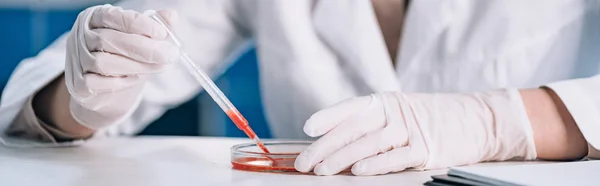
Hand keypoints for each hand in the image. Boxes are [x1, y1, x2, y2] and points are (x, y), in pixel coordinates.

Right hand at [64, 5, 178, 128]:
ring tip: (159, 67)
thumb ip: (155, 26)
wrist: (105, 91)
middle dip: (144, 48)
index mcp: (95, 18)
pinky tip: (136, 79)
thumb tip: (172, 16)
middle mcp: (81, 36)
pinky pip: (99, 83)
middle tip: (168, 54)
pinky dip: (121, 82)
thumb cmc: (124, 56)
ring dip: (136, 66)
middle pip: (109, 40)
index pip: (114, 17)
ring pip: (104, 62)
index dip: (139, 24)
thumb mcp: (140, 38)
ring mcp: (77, 61)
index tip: (162, 33)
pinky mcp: (78, 85)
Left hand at [294, 89, 537, 175]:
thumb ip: (374, 124)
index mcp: (386, 102)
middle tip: (306, 163)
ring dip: (343, 158)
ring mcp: (411, 130)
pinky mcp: (427, 149)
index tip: (308, 129)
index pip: (351, 108)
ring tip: (323, 170)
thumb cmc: (435, 118)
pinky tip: (359, 171)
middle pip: (353, 129)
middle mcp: (395, 113)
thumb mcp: (402, 112)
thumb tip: (336, 144)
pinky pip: (396, 157)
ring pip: (369, 144)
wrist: (481, 120)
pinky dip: (376, 164)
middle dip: (325, 147)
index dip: (328, 117)